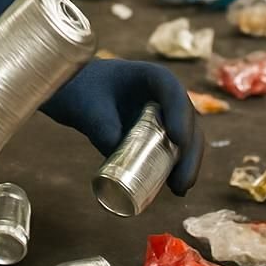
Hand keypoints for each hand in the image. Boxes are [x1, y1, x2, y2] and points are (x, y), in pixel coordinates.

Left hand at [40, 58, 203, 195]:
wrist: (76, 95)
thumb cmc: (81, 92)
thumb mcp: (86, 108)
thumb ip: (101, 127)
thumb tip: (120, 154)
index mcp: (149, 76)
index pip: (171, 90)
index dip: (179, 112)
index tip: (177, 138)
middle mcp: (163, 96)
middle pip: (187, 119)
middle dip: (190, 150)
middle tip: (180, 178)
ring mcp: (163, 115)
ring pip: (186, 137)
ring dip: (187, 163)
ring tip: (178, 188)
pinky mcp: (157, 134)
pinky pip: (174, 150)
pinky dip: (178, 167)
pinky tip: (177, 189)